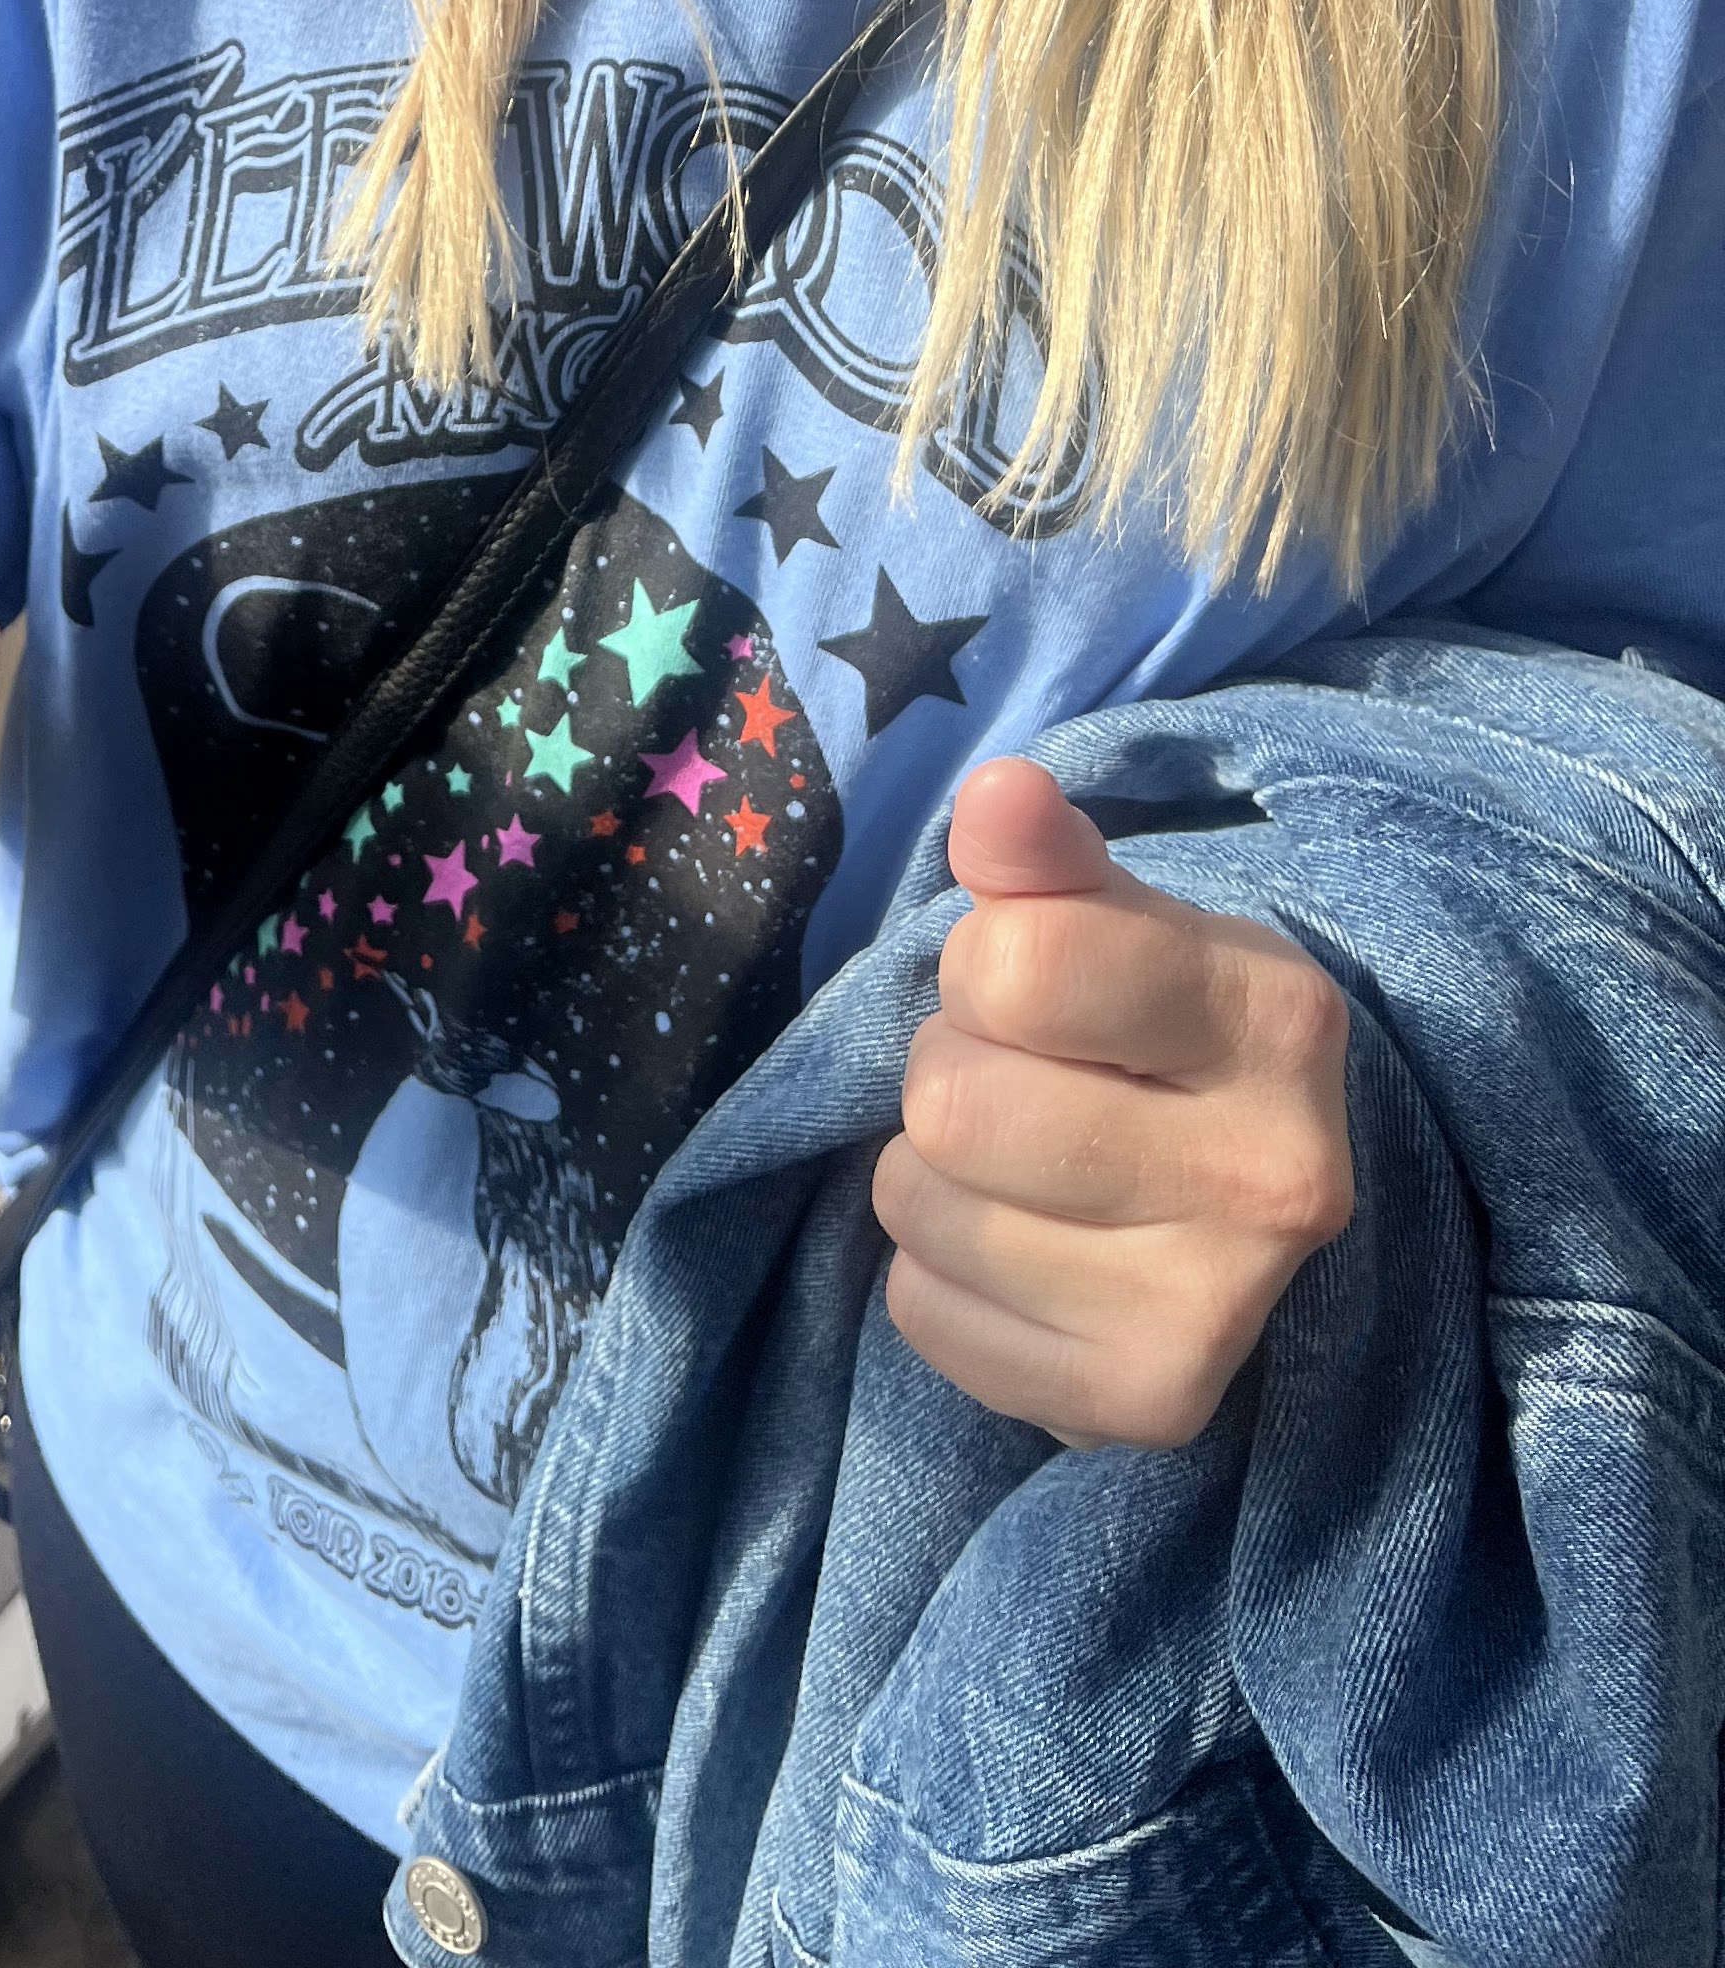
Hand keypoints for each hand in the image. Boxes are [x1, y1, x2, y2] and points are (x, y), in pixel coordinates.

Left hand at [872, 757, 1352, 1447]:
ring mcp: (1217, 1312)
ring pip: (922, 1207)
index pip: (1019, 967)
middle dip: (952, 1072)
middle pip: (953, 1105)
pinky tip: (1025, 1253)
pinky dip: (940, 1278)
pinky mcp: (1146, 1405)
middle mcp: (1274, 1178)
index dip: (985, 965)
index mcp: (1277, 1020)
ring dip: (933, 1174)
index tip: (1035, 989)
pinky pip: (923, 1314)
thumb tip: (997, 794)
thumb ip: (1046, 861)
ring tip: (1022, 1167)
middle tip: (1026, 1083)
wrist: (1257, 1197)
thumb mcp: (1120, 923)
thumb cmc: (1160, 1028)